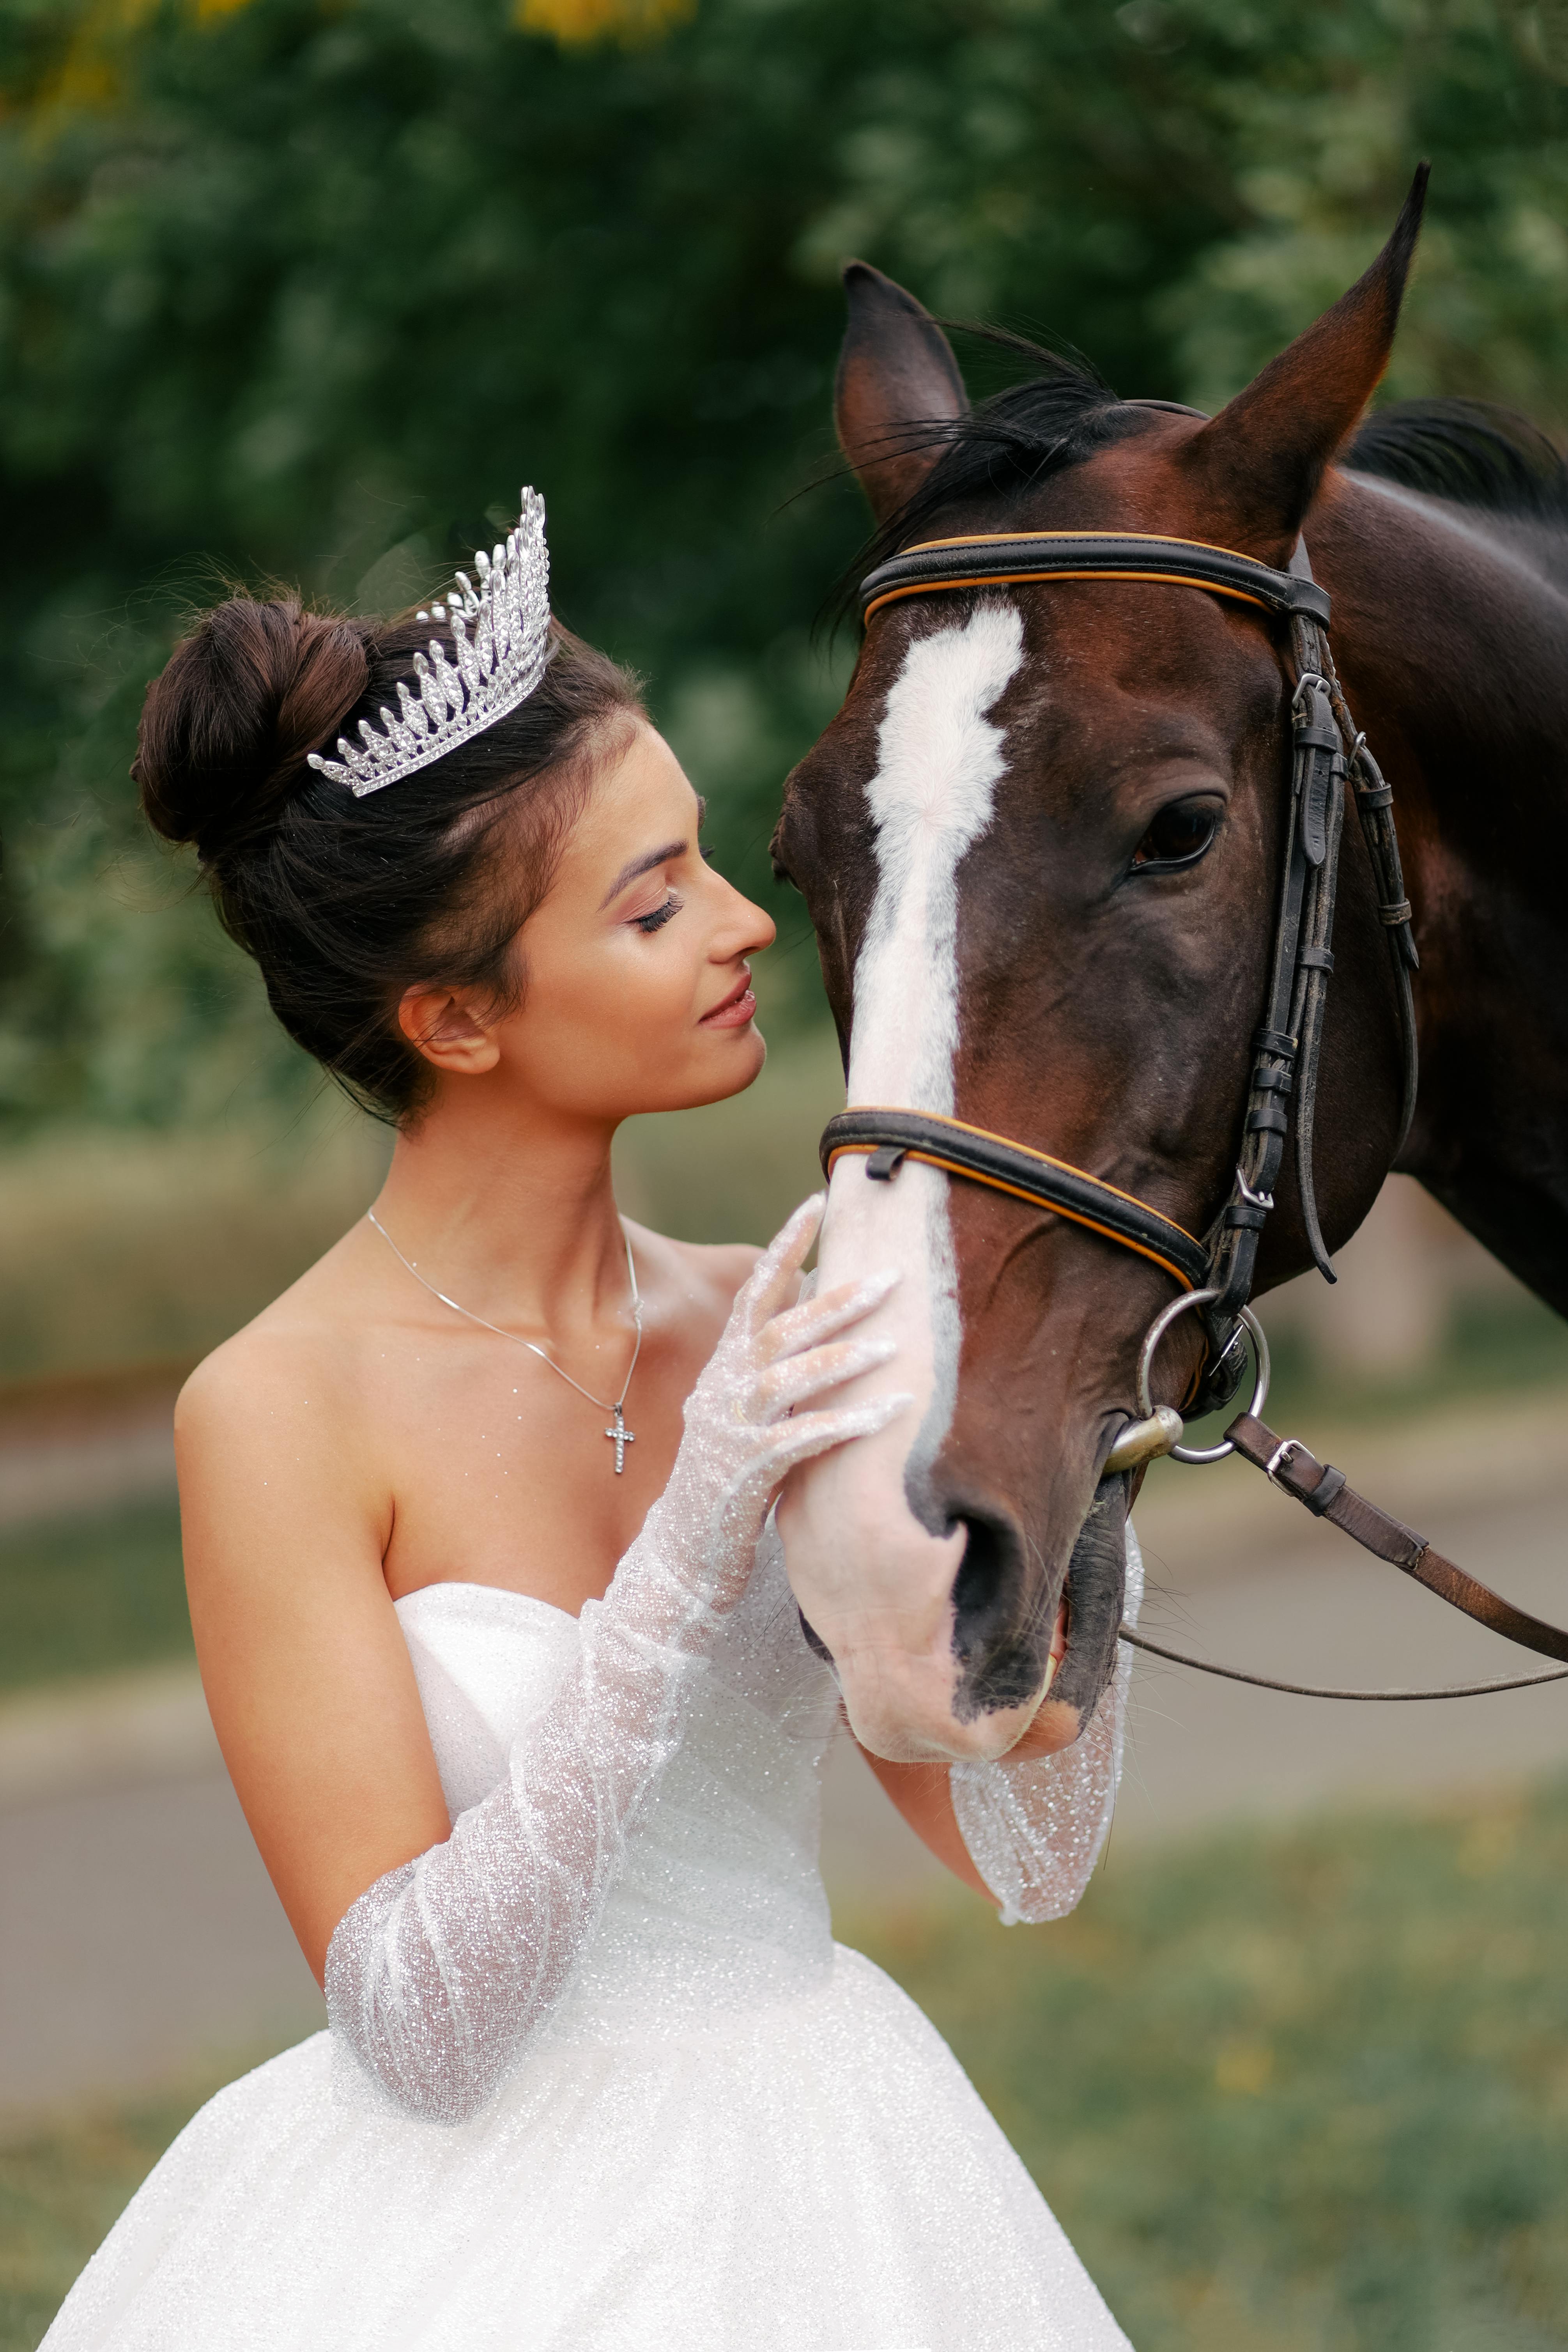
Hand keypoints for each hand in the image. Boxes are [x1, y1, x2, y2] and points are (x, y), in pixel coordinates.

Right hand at [655, 1195, 909, 1612]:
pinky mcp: (747, 1472)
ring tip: (892, 1348)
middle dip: (835, 1300)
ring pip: (788, 1378)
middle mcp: (723, 1388)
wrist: (685, 1551)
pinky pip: (802, 1439)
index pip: (753, 1291)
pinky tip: (888, 1414)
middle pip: (779, 1328)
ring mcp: (731, 1429)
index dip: (783, 1245)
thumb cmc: (726, 1477)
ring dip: (843, 1360)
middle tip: (889, 1278)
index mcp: (723, 1366)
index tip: (816, 1202)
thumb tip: (816, 1305)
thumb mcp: (743, 1410)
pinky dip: (846, 1424)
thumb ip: (771, 1364)